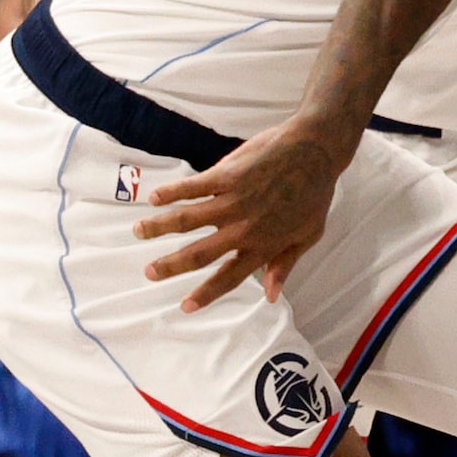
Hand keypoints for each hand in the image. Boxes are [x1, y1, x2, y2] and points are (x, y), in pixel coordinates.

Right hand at [135, 118, 349, 310]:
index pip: (230, 278)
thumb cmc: (316, 193)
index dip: (206, 294)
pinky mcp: (228, 174)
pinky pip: (192, 187)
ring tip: (139, 231)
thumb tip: (273, 296)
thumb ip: (286, 265)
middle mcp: (244, 228)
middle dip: (170, 266)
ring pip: (187, 220)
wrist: (317, 149)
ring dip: (159, 227)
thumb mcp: (308, 235)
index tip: (185, 306)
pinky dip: (171, 193)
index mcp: (264, 245)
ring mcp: (234, 200)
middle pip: (199, 254)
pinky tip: (154, 198)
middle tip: (149, 273)